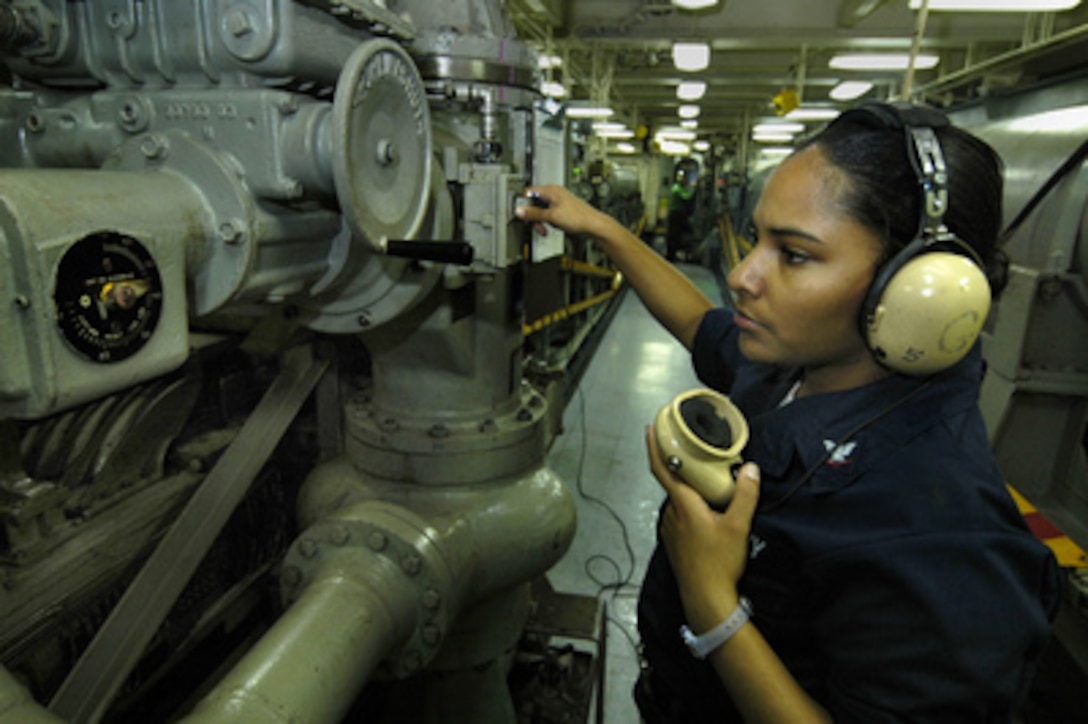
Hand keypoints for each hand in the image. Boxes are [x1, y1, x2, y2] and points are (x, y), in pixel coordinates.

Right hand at [515, 185, 610, 237]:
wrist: (593, 226)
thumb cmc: (578, 218)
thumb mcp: (551, 216)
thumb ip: (533, 213)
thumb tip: (518, 210)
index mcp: (551, 190)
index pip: (528, 192)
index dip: (524, 204)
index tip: (522, 214)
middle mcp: (554, 193)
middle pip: (534, 202)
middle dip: (533, 215)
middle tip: (537, 224)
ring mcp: (558, 202)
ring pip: (540, 210)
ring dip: (541, 220)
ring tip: (546, 228)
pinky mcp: (561, 210)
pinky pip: (548, 214)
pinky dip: (548, 221)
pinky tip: (553, 226)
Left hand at [646, 425, 760, 631]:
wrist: (705, 597)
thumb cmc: (718, 563)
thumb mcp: (738, 525)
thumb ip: (745, 494)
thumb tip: (750, 469)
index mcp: (683, 504)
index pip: (663, 468)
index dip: (654, 447)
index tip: (650, 428)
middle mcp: (671, 514)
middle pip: (674, 482)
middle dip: (686, 468)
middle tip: (700, 456)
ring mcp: (670, 529)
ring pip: (679, 501)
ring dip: (690, 490)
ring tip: (711, 485)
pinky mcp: (675, 542)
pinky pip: (681, 516)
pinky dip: (691, 508)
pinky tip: (708, 513)